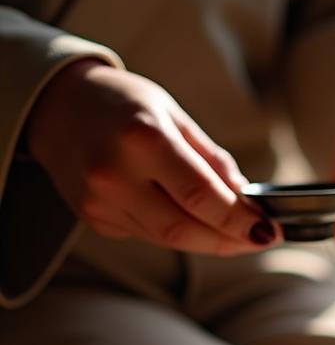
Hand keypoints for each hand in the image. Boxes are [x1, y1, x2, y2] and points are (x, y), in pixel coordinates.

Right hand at [23, 59, 277, 253]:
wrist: (54, 103)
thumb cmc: (122, 103)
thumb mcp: (174, 116)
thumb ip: (211, 160)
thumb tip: (246, 198)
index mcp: (144, 141)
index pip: (202, 197)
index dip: (241, 221)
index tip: (270, 229)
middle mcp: (116, 175)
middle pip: (186, 229)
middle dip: (231, 240)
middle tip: (261, 237)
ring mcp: (100, 201)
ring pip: (169, 239)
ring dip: (210, 241)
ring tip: (238, 234)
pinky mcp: (93, 217)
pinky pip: (148, 234)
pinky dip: (179, 232)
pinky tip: (195, 222)